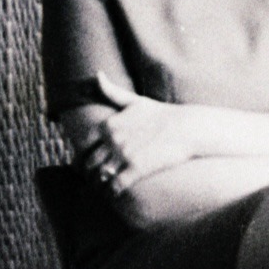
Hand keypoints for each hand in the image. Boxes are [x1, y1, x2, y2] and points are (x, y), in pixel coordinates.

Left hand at [83, 72, 192, 192]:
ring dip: (100, 184)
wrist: (185, 128)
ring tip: (104, 189)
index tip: (87, 163)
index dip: (82, 156)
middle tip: (95, 179)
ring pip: (100, 175)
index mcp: (108, 125)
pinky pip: (116, 185)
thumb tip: (98, 74)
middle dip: (90, 173)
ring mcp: (124, 155)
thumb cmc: (161, 114)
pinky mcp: (137, 168)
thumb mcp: (134, 101)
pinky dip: (112, 192)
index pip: (83, 145)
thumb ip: (112, 91)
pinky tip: (115, 193)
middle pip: (90, 163)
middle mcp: (112, 140)